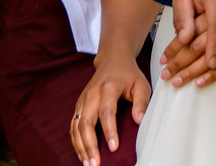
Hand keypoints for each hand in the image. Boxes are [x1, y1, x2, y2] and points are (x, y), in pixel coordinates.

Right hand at [70, 51, 151, 165]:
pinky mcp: (79, 105)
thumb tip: (139, 121)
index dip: (109, 131)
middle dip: (89, 145)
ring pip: (76, 126)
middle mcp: (92, 94)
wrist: (112, 60)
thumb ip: (142, 102)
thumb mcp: (141, 84)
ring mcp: (83, 99)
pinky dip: (75, 141)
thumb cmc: (128, 74)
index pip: (106, 112)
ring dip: (80, 146)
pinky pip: (73, 125)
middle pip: (86, 122)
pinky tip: (81, 153)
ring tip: (88, 163)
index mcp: (108, 87)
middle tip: (95, 163)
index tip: (114, 148)